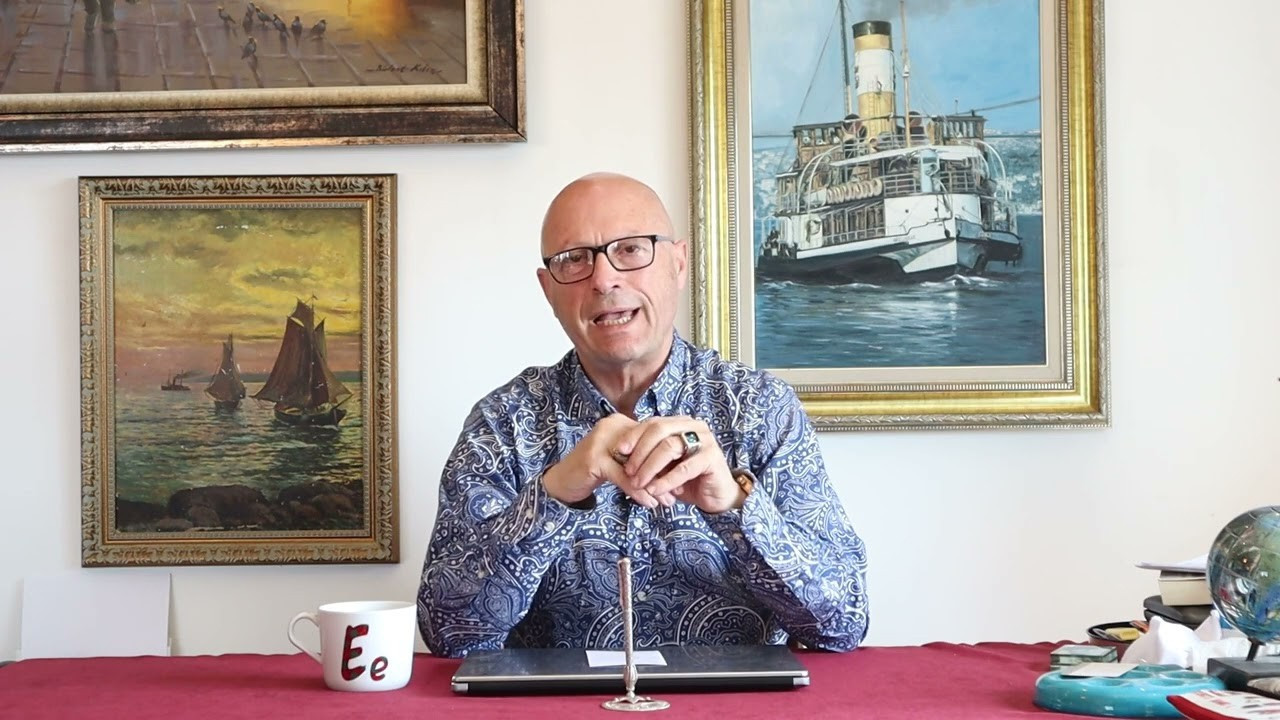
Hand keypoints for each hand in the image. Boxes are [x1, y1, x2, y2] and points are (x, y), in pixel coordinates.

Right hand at [542, 414, 670, 507]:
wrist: (562, 481)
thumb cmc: (594, 473)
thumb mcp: (621, 462)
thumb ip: (642, 460)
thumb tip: (676, 473)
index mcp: (622, 423)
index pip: (652, 440)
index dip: (668, 460)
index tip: (683, 479)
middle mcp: (612, 425)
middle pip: (647, 450)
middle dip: (665, 474)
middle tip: (679, 493)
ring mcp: (601, 439)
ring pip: (637, 465)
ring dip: (655, 485)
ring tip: (668, 502)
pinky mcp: (594, 457)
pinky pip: (623, 476)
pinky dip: (638, 491)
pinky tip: (649, 503)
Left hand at [615, 417, 742, 513]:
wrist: (716, 495)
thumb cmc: (687, 479)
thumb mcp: (664, 465)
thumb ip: (649, 455)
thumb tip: (620, 454)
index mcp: (681, 423)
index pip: (653, 423)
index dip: (634, 435)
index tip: (619, 451)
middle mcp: (694, 426)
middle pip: (659, 430)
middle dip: (640, 451)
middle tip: (628, 471)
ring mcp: (705, 440)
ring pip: (669, 447)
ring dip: (650, 467)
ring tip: (638, 483)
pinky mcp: (712, 458)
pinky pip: (683, 469)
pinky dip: (666, 480)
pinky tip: (654, 490)